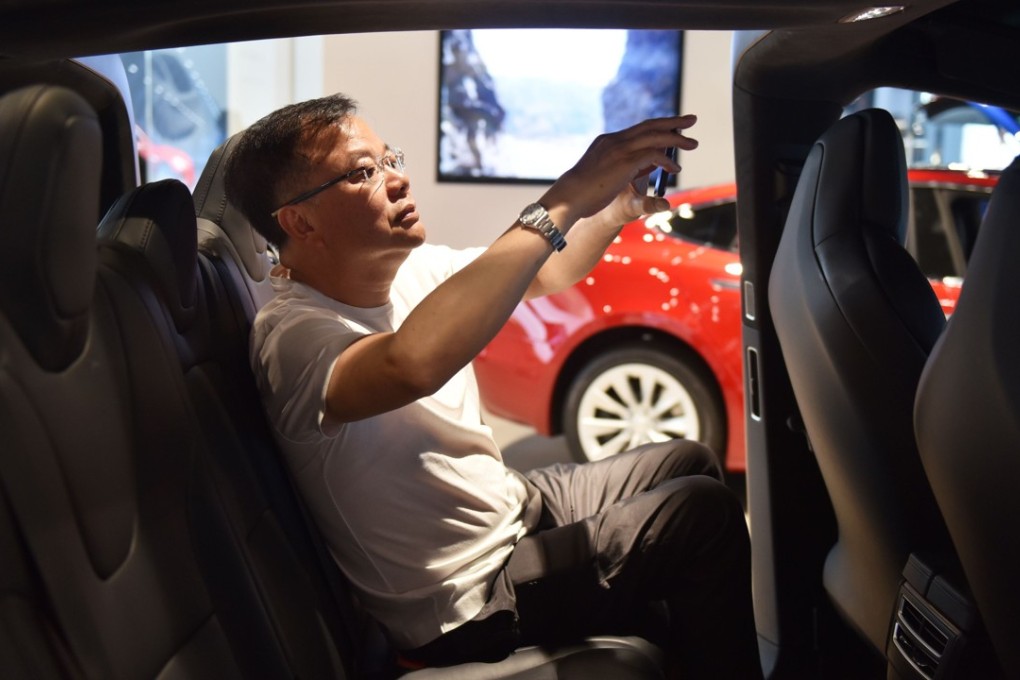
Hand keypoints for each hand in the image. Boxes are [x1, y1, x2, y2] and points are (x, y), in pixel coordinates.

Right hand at [541, 114, 697, 226]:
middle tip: (691, 119)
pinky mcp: (625, 162)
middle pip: (650, 125)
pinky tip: (675, 168)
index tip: (673, 125)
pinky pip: (653, 155)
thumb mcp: (606, 175)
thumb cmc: (584, 192)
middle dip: (673, 122)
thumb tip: (649, 163)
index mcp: (608, 141)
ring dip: (676, 139)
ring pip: (655, 136)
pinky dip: (667, 160)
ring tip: (692, 143)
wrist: (569, 197)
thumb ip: (627, 167)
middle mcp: (615, 140)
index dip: (658, 126)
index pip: (638, 129)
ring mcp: (620, 149)